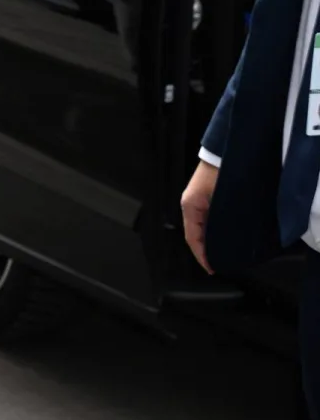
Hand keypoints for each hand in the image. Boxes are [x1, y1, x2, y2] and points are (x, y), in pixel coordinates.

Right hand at [181, 159, 219, 273]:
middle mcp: (192, 205)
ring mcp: (201, 201)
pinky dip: (217, 230)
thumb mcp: (218, 201)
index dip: (202, 256)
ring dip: (212, 241)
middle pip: (197, 234)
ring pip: (204, 227)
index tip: (211, 268)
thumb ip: (218, 222)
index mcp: (190, 206)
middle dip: (207, 251)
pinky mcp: (210, 198)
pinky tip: (227, 235)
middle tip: (219, 264)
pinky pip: (211, 219)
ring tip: (224, 253)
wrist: (229, 151)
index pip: (193, 238)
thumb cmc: (221, 172)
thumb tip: (222, 242)